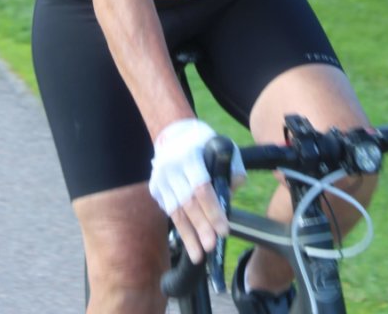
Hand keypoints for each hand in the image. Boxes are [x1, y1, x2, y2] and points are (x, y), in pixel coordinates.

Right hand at [149, 119, 245, 262]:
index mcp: (190, 156)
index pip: (201, 188)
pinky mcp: (155, 187)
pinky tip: (189, 241)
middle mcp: (171, 168)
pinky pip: (169, 211)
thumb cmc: (203, 141)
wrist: (172, 131)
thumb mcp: (223, 146)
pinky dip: (180, 227)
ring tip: (198, 255)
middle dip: (201, 228)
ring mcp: (160, 178)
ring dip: (188, 235)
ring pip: (175, 212)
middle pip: (188, 204)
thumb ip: (232, 169)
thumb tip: (232, 193)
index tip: (223, 230)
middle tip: (211, 247)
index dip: (213, 211)